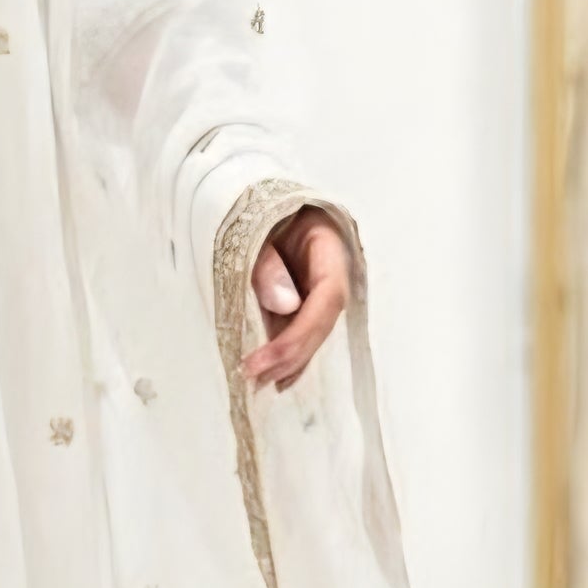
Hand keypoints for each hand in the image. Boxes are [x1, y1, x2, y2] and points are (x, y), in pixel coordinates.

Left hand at [244, 207, 350, 391]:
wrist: (260, 204)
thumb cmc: (258, 211)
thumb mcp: (257, 228)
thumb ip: (267, 263)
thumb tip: (285, 306)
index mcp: (329, 250)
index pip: (327, 299)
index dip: (299, 334)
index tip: (266, 359)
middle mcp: (331, 274)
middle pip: (322, 322)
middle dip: (292, 354)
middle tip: (256, 377)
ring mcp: (319, 290)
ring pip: (313, 332)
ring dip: (290, 361)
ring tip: (259, 383)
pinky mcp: (304, 300)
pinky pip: (302, 330)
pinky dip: (289, 354)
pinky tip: (275, 378)